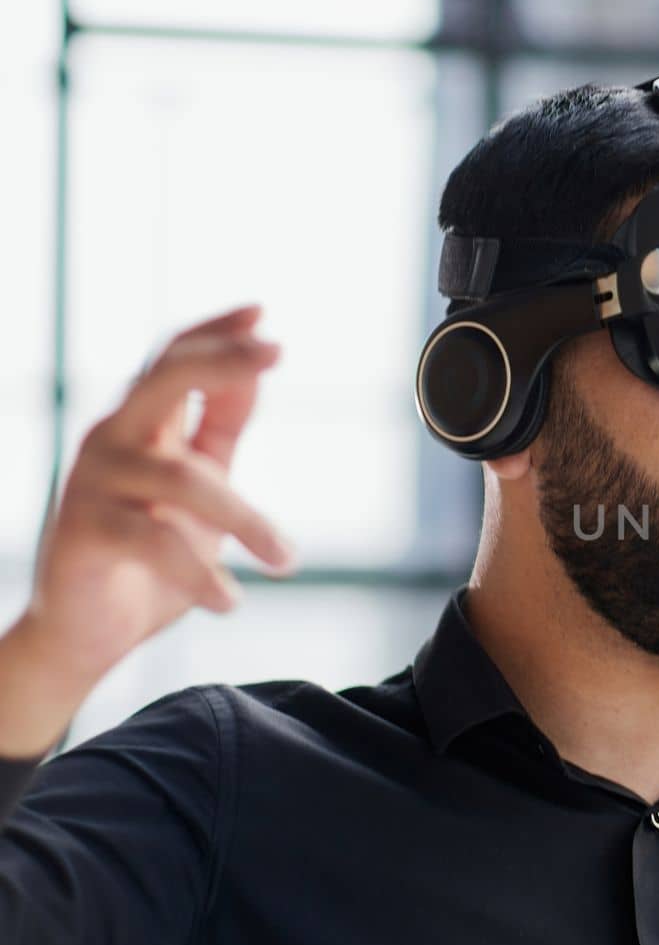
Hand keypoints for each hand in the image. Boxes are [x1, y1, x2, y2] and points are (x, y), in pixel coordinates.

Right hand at [21, 305, 297, 690]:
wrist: (88, 632)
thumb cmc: (153, 555)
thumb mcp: (198, 485)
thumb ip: (218, 430)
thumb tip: (256, 371)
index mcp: (140, 424)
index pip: (172, 358)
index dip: (216, 331)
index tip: (262, 313)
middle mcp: (112, 439)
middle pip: (162, 379)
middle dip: (222, 360)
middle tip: (276, 352)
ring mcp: (94, 481)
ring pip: (185, 479)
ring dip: (248, 522)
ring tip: (286, 561)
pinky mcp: (84, 530)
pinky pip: (157, 542)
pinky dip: (202, 574)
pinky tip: (229, 601)